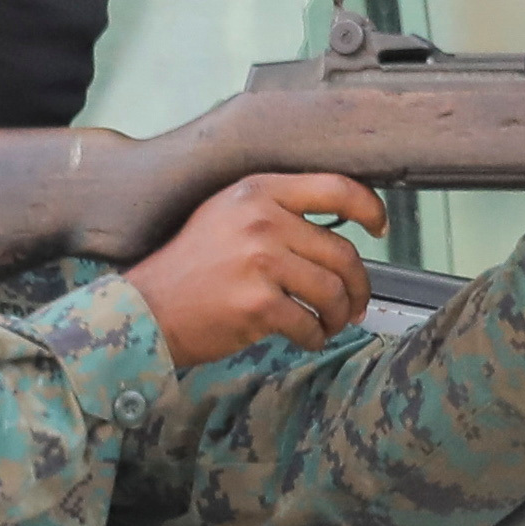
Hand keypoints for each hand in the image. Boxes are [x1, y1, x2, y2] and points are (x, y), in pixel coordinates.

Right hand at [128, 172, 384, 365]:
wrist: (145, 310)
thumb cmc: (188, 269)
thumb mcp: (225, 217)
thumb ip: (273, 212)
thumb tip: (331, 231)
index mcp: (257, 191)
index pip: (335, 188)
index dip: (369, 208)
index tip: (379, 227)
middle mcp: (261, 220)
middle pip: (342, 252)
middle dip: (358, 285)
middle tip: (355, 304)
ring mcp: (260, 261)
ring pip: (332, 291)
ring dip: (339, 315)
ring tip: (330, 324)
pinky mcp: (258, 303)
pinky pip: (310, 323)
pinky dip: (315, 336)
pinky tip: (305, 337)